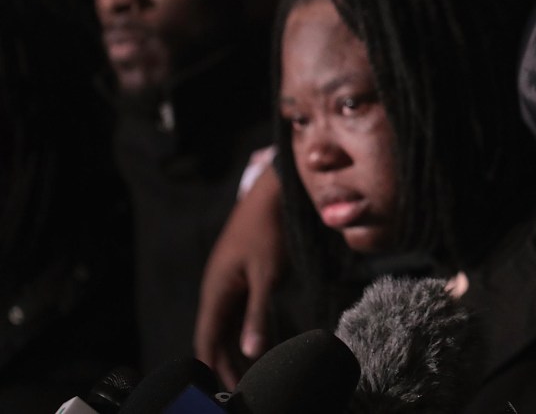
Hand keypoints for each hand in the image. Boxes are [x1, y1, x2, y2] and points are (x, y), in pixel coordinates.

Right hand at [194, 165, 286, 387]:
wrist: (275, 194)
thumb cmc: (270, 230)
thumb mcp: (268, 275)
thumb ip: (258, 314)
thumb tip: (250, 352)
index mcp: (216, 290)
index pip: (207, 340)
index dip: (212, 368)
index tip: (221, 392)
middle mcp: (218, 289)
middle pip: (216, 336)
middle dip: (225, 364)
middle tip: (240, 389)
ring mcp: (230, 281)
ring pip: (229, 324)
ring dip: (236, 348)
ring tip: (248, 375)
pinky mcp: (245, 275)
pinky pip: (241, 310)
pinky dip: (247, 330)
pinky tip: (259, 344)